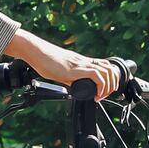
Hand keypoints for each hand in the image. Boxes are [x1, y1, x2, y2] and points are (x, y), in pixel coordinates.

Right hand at [5, 31, 121, 100]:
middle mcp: (84, 61)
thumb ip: (70, 78)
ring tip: (101, 96)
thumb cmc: (44, 61)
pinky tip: (95, 95)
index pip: (104, 66)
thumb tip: (74, 87)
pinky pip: (97, 75)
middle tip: (105, 95)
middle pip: (110, 68)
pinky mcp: (76, 69)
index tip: (104, 90)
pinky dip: (101, 87)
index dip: (110, 78)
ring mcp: (81, 64)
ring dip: (108, 86)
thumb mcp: (62, 71)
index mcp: (82, 61)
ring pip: (107, 72)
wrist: (36, 52)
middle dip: (112, 84)